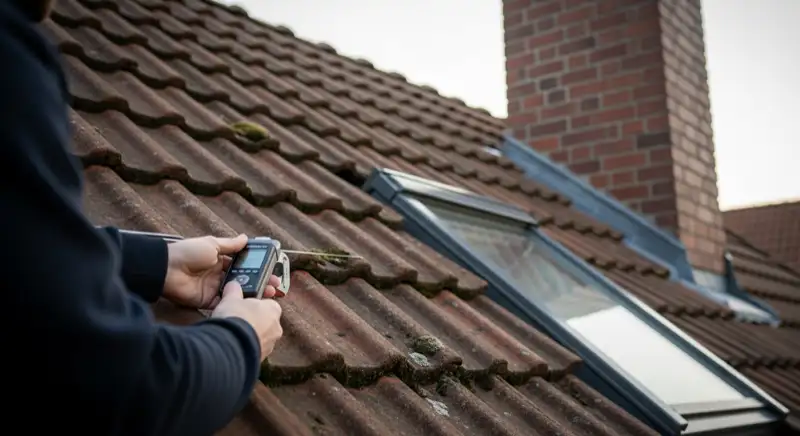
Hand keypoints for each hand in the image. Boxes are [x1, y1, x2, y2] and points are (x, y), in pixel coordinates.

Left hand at [163, 234, 280, 308]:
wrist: (166, 269)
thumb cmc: (187, 252)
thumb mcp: (211, 244)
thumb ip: (229, 245)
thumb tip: (245, 238)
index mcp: (220, 260)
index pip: (244, 265)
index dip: (259, 268)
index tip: (273, 271)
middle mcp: (219, 275)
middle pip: (244, 280)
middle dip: (261, 283)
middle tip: (275, 287)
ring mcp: (214, 289)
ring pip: (238, 293)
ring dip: (253, 295)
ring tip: (268, 296)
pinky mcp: (208, 301)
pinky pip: (225, 304)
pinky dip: (237, 305)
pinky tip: (250, 305)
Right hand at [212, 280, 283, 360]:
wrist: (231, 345)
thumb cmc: (235, 317)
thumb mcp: (231, 299)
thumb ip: (234, 290)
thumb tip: (233, 285)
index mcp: (274, 309)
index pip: (267, 303)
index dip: (254, 303)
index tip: (242, 304)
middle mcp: (276, 327)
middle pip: (265, 321)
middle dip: (252, 320)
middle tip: (237, 319)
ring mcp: (270, 345)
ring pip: (260, 336)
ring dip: (250, 335)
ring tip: (233, 333)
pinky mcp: (262, 358)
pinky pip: (254, 349)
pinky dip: (246, 346)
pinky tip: (234, 344)